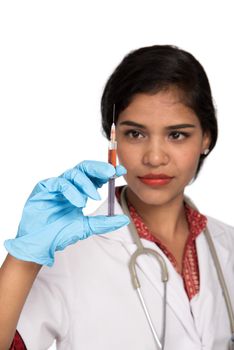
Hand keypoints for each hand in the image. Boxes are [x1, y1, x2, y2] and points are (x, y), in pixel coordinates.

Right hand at [4, 161, 128, 265]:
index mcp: (79, 191)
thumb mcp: (87, 227)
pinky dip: (72, 191)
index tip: (121, 171)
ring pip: (74, 173)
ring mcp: (56, 185)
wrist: (40, 244)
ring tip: (94, 197)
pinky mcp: (44, 188)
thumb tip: (125, 219)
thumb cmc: (59, 233)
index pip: (94, 176)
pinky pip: (60, 183)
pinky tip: (79, 202)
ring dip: (87, 183)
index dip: (107, 172)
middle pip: (85, 168)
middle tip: (111, 172)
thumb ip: (105, 222)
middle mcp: (68, 185)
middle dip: (99, 168)